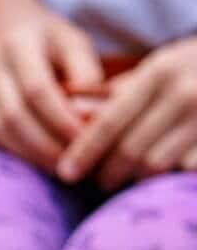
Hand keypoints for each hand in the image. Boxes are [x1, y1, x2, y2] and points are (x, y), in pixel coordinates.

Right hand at [0, 0, 102, 168]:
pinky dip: (16, 152)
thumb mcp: (72, 41)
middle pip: (14, 115)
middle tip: (76, 164)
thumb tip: (94, 115)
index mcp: (18, 43)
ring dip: (31, 155)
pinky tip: (40, 160)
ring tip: (61, 167)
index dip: (61, 120)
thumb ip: (86, 73)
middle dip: (47, 146)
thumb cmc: (46, 38)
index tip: (87, 141)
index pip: (37, 89)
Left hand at [57, 39, 196, 189]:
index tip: (66, 173)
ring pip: (157, 166)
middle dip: (107, 172)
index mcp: (160, 72)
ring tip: (125, 181)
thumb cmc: (194, 69)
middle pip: (131, 150)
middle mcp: (185, 94)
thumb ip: (116, 90)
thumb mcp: (159, 67)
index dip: (84, 151)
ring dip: (134, 180)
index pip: (111, 121)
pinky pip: (184, 172)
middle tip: (98, 182)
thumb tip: (69, 106)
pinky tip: (159, 181)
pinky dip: (167, 181)